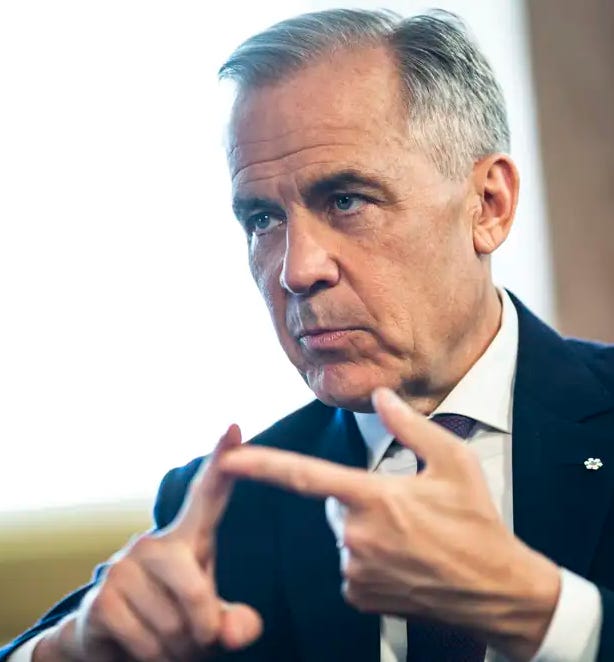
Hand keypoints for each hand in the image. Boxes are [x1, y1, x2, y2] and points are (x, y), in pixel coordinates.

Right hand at [37, 425, 262, 661]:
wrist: (111, 638)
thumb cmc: (173, 614)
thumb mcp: (210, 615)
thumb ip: (234, 621)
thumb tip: (236, 632)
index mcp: (190, 534)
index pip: (210, 492)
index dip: (223, 459)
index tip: (235, 426)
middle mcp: (155, 541)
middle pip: (197, 589)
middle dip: (201, 628)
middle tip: (194, 637)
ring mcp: (125, 565)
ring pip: (173, 623)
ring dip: (177, 647)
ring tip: (166, 639)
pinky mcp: (102, 596)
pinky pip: (147, 641)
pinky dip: (155, 658)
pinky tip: (146, 648)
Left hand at [220, 388, 559, 660]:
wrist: (497, 591)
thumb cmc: (478, 522)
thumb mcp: (453, 461)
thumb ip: (410, 425)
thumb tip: (381, 395)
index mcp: (374, 497)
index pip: (305, 475)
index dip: (262, 464)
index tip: (229, 457)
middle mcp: (356, 535)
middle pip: (332, 503)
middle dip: (356, 498)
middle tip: (403, 507)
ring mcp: (356, 569)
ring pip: (343, 533)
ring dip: (364, 529)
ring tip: (411, 537)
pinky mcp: (359, 594)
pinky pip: (350, 563)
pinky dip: (368, 557)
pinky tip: (403, 560)